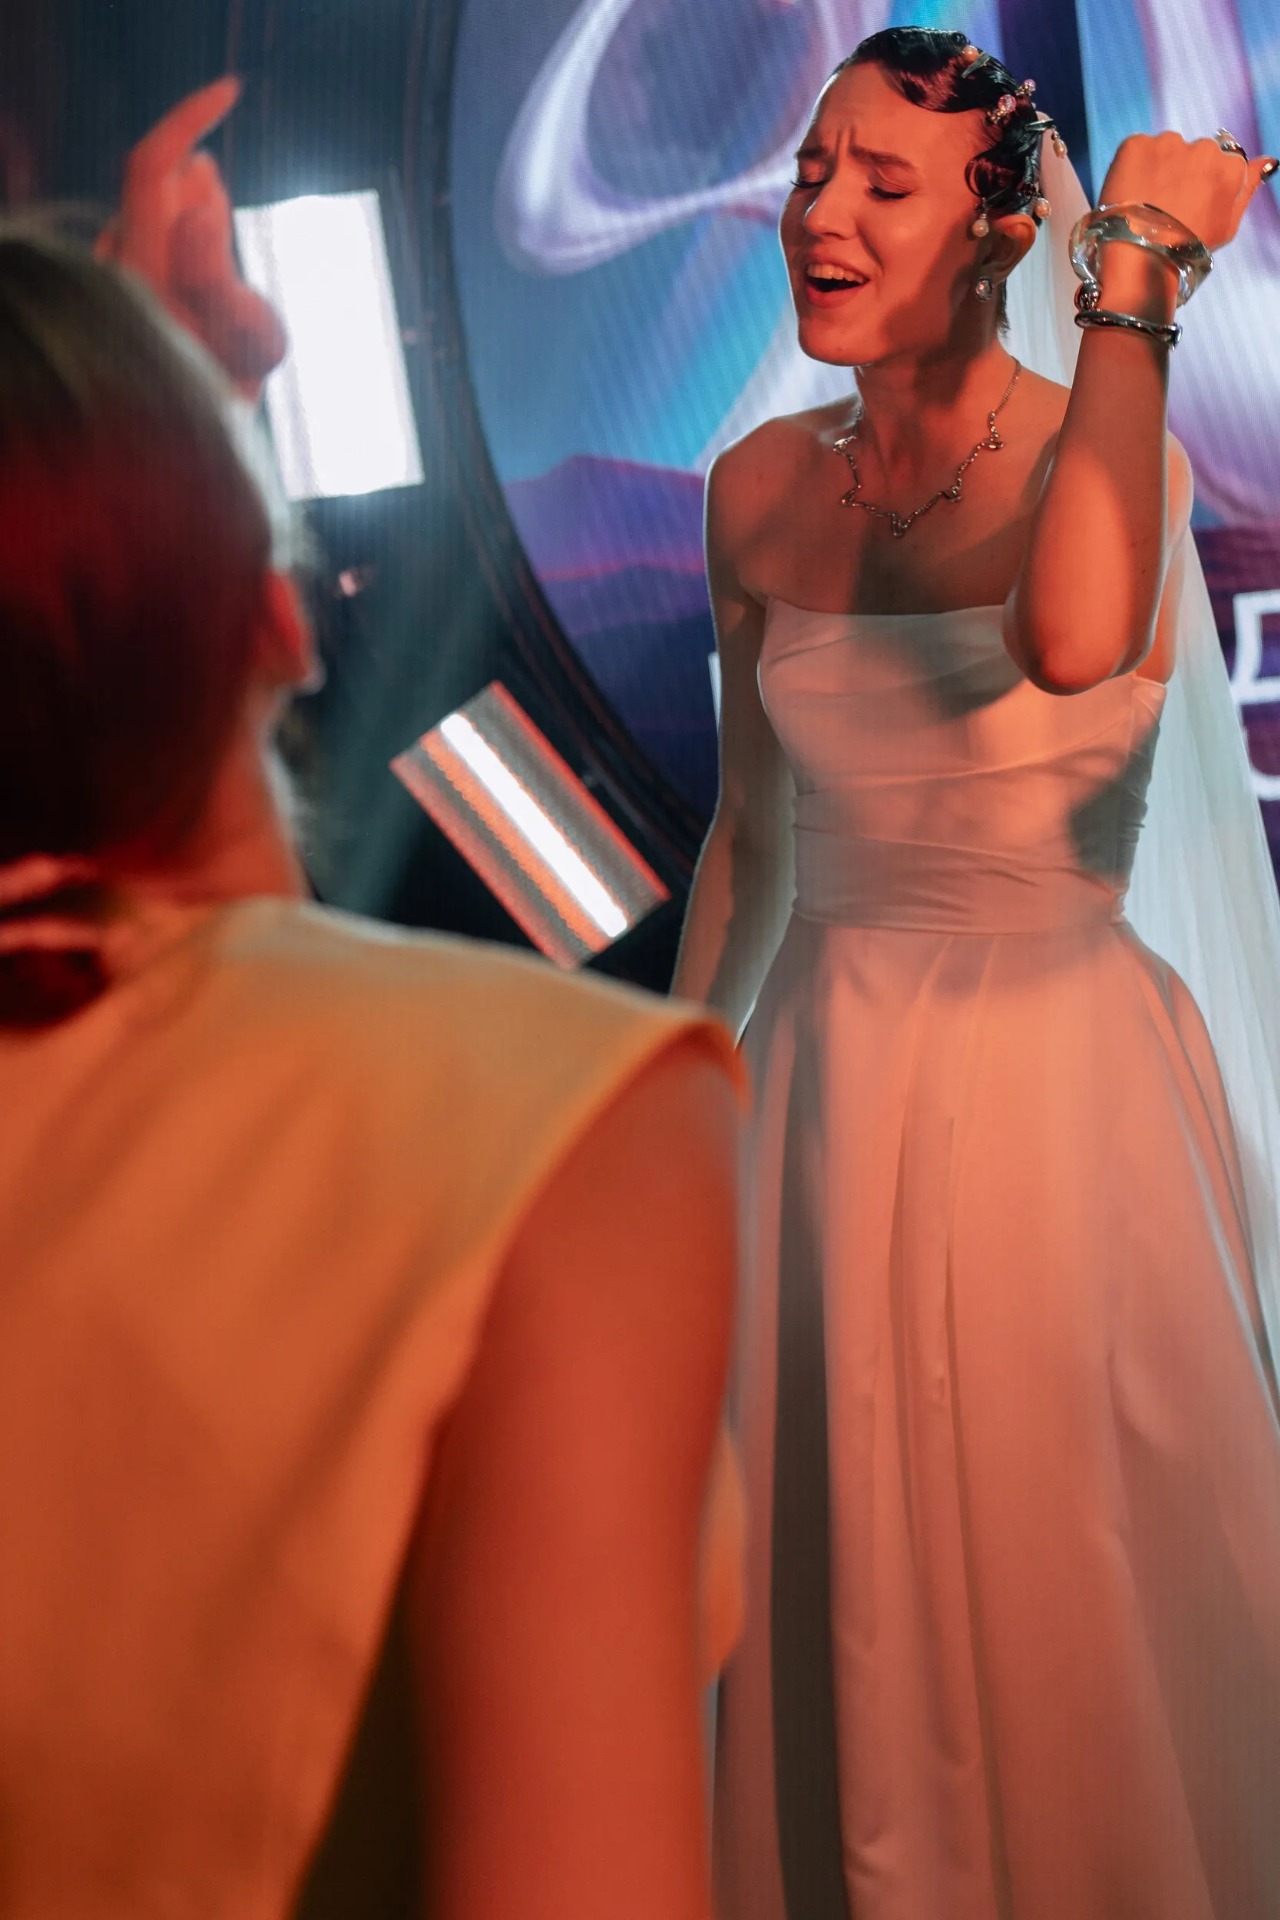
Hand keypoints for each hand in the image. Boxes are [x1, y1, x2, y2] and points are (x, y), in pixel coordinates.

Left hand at [96, 78, 286, 398]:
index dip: (187, 118)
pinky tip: (210, 270)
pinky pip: (162, 254)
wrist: (177, 475)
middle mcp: (123, 271)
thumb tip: (198, 191)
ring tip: (226, 272)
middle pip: (160, 193)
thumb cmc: (215, 420)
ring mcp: (125, 288)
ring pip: (163, 227)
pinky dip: (190, 248)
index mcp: (143, 269)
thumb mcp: (243, 354)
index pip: (152, 164)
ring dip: (201, 230)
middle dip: (203, 193)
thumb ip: (219, 272)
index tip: (233, 93)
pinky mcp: (135, 306)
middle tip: (233, 247)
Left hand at [1099, 130, 1276, 254]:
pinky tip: (1129, 194)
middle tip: (1165, 207)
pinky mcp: (1137, 144)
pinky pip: (1137, 148)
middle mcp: (1204, 148)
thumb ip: (1248, 187)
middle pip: (1194, 152)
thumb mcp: (1227, 225)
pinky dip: (1132, 166)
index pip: (1221, 162)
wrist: (1138, 260)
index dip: (1203, 185)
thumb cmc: (1185, 250)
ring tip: (1145, 203)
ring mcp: (1169, 143)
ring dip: (1157, 167)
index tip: (1191, 204)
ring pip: (1165, 149)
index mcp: (1230, 167)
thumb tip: (1267, 161)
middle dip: (1182, 172)